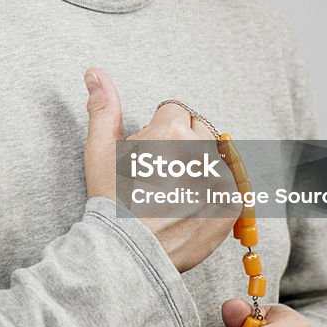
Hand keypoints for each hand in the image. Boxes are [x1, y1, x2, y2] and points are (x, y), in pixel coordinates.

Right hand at [83, 68, 236, 272]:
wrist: (127, 255)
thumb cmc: (111, 201)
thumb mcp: (101, 150)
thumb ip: (104, 106)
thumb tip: (94, 71)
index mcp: (171, 131)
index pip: (175, 112)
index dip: (158, 133)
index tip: (149, 157)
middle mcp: (200, 150)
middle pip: (199, 130)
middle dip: (183, 144)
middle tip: (160, 174)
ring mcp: (219, 179)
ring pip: (214, 157)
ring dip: (199, 168)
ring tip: (173, 193)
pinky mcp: (231, 205)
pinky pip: (228, 186)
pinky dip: (212, 194)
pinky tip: (188, 207)